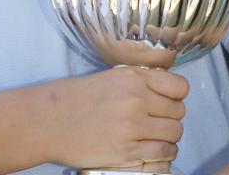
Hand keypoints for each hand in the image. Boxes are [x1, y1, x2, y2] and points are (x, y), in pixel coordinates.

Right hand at [32, 66, 188, 169]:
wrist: (48, 121)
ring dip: (169, 135)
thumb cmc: (76, 98)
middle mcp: (135, 99)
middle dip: (171, 116)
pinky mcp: (126, 151)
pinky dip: (164, 151)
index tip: (169, 100)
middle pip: (178, 111)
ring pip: (175, 132)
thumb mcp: (112, 77)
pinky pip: (163, 151)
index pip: (180, 87)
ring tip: (156, 135)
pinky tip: (153, 148)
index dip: (176, 95)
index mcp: (134, 77)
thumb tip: (168, 91)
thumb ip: (140, 81)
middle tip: (158, 120)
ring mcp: (132, 126)